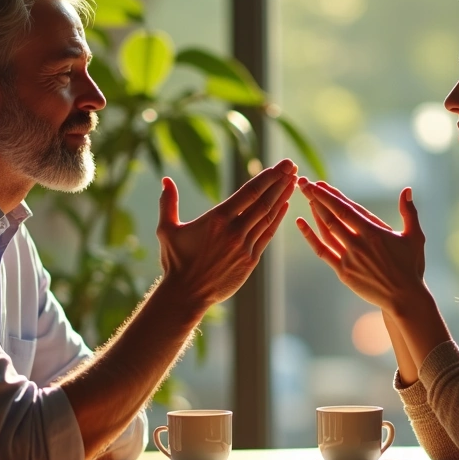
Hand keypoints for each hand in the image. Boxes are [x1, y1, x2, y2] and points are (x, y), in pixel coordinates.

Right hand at [156, 159, 296, 306]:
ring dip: (282, 197)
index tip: (280, 165)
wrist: (186, 294)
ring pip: (268, 217)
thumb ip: (168, 203)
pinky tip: (284, 206)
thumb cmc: (176, 261)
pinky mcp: (250, 260)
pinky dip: (277, 219)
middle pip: (263, 201)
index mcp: (217, 219)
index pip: (249, 192)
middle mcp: (234, 231)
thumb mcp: (167, 230)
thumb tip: (165, 180)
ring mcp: (244, 246)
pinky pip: (267, 235)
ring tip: (293, 181)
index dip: (267, 177)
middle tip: (292, 166)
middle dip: (280, 182)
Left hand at [295, 179, 425, 312]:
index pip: (346, 210)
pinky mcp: (343, 271)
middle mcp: (358, 244)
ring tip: (306, 199)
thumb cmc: (410, 266)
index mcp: (373, 232)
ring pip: (326, 232)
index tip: (318, 185)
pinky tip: (301, 223)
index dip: (330, 196)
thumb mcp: (415, 237)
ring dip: (314, 214)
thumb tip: (407, 190)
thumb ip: (409, 212)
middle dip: (316, 199)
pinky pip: (323, 251)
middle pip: (331, 218)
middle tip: (304, 184)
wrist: (403, 297)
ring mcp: (349, 258)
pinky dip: (310, 237)